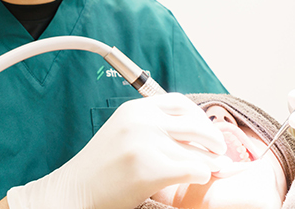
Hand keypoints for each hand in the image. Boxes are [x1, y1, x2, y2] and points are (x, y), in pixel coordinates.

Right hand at [7, 93, 229, 208]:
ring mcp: (145, 144)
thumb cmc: (99, 168)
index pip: (179, 103)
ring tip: (215, 167)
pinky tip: (200, 178)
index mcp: (135, 109)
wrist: (73, 191)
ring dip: (211, 160)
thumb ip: (150, 125)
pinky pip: (191, 169)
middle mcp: (141, 121)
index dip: (199, 116)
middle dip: (213, 138)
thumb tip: (191, 129)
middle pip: (194, 123)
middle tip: (220, 150)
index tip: (206, 129)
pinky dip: (201, 174)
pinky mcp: (149, 169)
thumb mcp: (123, 132)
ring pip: (195, 149)